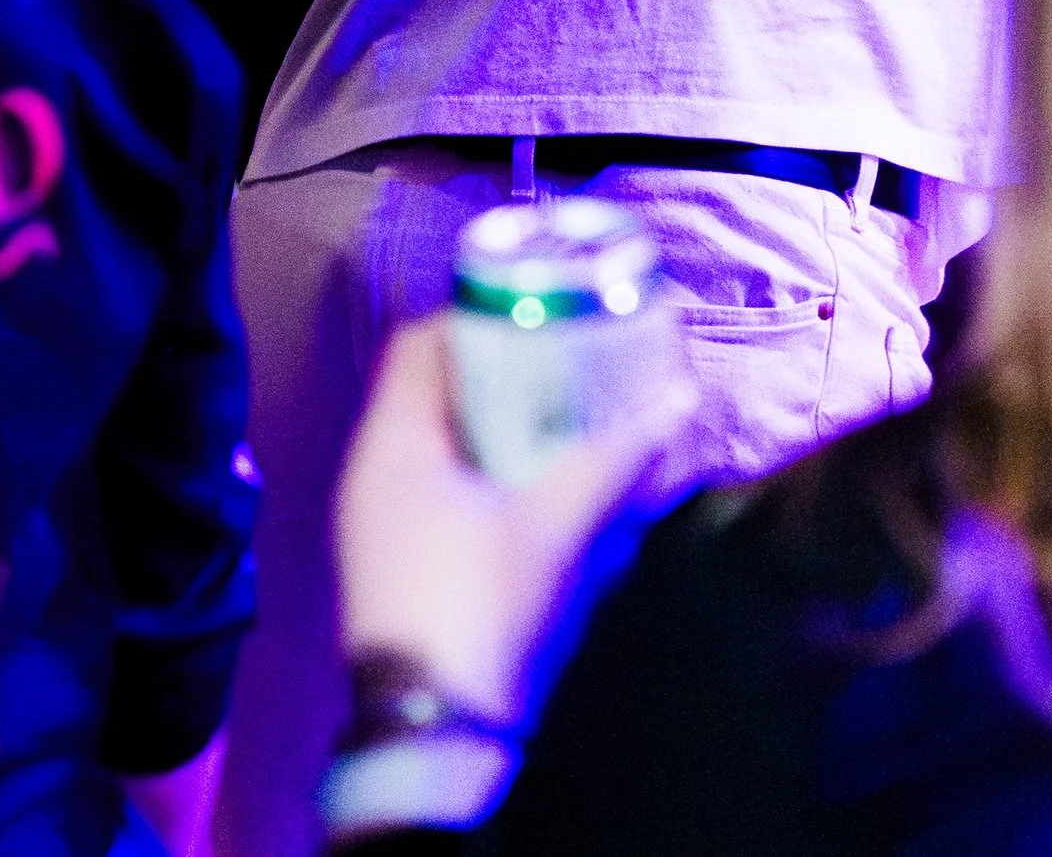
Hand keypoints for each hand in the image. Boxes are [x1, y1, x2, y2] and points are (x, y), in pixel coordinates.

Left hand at [337, 318, 690, 731]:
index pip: (418, 344)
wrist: (428, 734)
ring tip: (564, 422)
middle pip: (431, 392)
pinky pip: (437, 491)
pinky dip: (484, 476)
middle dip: (501, 376)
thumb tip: (679, 397)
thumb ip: (614, 458)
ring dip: (495, 429)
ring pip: (436, 446)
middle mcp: (372, 473)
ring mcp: (377, 525)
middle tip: (567, 366)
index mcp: (391, 443)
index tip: (540, 317)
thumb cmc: (478, 603)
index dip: (477, 318)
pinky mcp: (395, 566)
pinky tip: (538, 489)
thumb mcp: (554, 524)